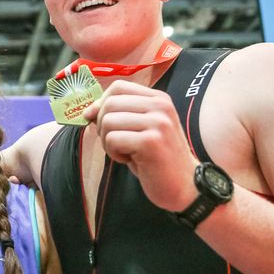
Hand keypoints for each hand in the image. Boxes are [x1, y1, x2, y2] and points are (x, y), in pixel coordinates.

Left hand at [82, 80, 197, 211]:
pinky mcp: (151, 142)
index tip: (97, 121)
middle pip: (109, 103)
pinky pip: (113, 140)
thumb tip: (88, 111)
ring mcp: (158, 123)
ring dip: (108, 142)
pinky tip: (130, 160)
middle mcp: (160, 106)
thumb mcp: (141, 130)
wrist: (185, 186)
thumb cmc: (157, 160)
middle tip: (116, 143)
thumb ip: (120, 115)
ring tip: (126, 153)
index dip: (100, 103)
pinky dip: (114, 153)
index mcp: (159, 99)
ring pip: (108, 121)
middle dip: (102, 126)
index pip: (118, 87)